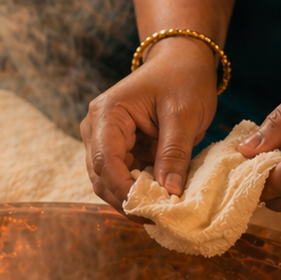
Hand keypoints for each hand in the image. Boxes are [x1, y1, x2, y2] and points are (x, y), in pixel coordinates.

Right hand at [81, 37, 219, 210]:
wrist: (182, 60)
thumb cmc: (183, 78)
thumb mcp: (184, 114)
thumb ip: (174, 153)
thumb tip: (169, 193)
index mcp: (107, 114)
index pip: (106, 162)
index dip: (125, 191)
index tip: (150, 210)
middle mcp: (96, 128)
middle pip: (102, 178)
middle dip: (127, 201)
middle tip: (158, 219)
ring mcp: (104, 140)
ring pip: (109, 183)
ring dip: (133, 199)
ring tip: (160, 212)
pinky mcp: (119, 149)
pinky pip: (123, 177)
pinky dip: (139, 190)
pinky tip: (159, 199)